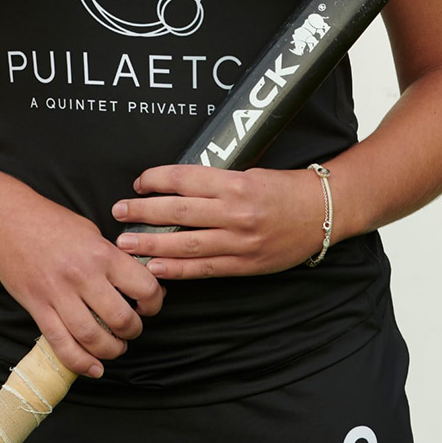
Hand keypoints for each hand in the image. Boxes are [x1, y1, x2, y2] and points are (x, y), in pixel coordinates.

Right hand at [0, 185, 164, 378]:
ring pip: (93, 337)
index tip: (148, 306)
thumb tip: (139, 280)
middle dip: (133, 331)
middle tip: (131, 330)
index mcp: (102, 253)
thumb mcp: (91, 231)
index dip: (154, 303)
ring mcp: (58, 293)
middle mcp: (83, 275)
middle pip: (121, 318)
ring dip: (110, 350)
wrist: (8, 219)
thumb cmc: (52, 222)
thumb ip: (113, 257)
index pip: (144, 286)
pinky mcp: (37, 307)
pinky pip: (61, 344)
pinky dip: (81, 362)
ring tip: (114, 348)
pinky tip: (94, 368)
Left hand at [112, 165, 326, 278]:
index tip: (139, 183)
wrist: (323, 212)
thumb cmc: (285, 188)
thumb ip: (216, 181)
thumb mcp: (250, 172)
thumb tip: (176, 186)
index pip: (184, 179)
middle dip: (143, 212)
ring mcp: (240, 241)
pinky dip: (178, 270)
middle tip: (118, 212)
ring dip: (152, 244)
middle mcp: (235, 212)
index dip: (156, 180)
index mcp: (235, 183)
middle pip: (178, 212)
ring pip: (187, 244)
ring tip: (126, 243)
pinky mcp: (246, 264)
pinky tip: (155, 268)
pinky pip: (205, 268)